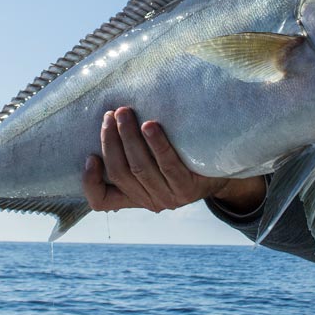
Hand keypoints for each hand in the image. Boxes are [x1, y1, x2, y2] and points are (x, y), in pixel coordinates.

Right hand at [82, 107, 265, 213]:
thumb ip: (131, 152)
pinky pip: (168, 165)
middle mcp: (150, 201)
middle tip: (110, 115)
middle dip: (110, 141)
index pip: (101, 201)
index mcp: (135, 197)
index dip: (90, 183)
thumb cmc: (181, 159)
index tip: (90, 157)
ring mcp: (170, 197)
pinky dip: (157, 144)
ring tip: (124, 112)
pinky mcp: (189, 188)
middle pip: (120, 173)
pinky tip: (150, 125)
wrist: (224, 171)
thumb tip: (108, 117)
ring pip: (140, 168)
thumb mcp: (153, 163)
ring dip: (129, 137)